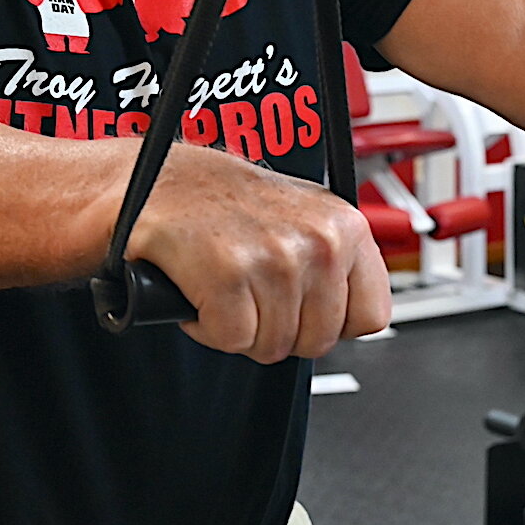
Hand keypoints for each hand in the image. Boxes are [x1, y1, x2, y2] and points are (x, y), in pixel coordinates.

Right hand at [125, 146, 390, 363]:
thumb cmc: (224, 202)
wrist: (152, 178)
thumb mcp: (301, 220)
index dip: (331, 324)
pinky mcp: (228, 272)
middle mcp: (319, 240)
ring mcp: (275, 256)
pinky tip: (200, 288)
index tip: (304, 309)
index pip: (372, 316)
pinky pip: (231, 339)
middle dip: (279, 331)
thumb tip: (357, 318)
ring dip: (238, 327)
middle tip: (251, 294)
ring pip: (272, 345)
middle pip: (318, 341)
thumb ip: (336, 264)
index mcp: (347, 227)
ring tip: (224, 284)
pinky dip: (206, 326)